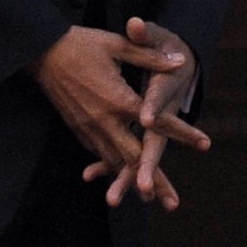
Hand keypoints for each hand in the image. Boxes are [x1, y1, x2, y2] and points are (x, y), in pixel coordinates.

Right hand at [30, 22, 208, 209]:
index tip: (205, 144)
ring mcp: (89, 128)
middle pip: (135, 158)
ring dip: (132, 182)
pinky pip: (99, 153)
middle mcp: (105, 121)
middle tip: (172, 203)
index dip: (183, 133)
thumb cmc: (83, 43)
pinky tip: (122, 175)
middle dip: (155, 181)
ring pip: (114, 162)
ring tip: (149, 199)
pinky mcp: (77, 129)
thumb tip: (180, 61)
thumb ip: (150, 57)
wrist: (41, 51)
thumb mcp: (119, 45)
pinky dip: (112, 167)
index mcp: (119, 99)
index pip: (158, 122)